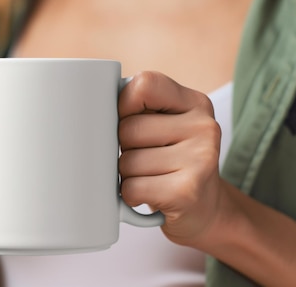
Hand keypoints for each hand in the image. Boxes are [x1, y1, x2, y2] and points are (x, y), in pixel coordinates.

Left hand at [118, 71, 224, 245]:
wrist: (207, 210)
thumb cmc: (170, 162)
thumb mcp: (166, 126)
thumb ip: (139, 109)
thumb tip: (89, 108)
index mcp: (195, 103)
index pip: (144, 84)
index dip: (122, 104)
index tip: (123, 120)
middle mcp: (204, 127)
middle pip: (128, 128)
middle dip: (123, 148)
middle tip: (143, 158)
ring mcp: (200, 159)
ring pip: (127, 162)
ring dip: (126, 175)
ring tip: (149, 178)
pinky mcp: (187, 192)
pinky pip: (132, 188)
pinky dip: (130, 195)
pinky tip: (149, 195)